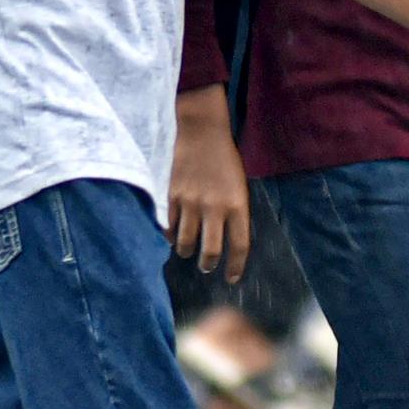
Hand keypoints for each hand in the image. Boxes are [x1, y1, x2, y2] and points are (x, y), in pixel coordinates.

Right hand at [169, 89, 250, 277]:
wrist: (200, 131)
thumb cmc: (224, 158)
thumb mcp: (239, 185)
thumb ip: (234, 211)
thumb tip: (226, 239)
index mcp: (238, 204)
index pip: (240, 246)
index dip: (236, 267)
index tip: (232, 278)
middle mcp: (215, 207)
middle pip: (210, 251)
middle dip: (208, 264)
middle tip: (207, 267)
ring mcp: (191, 203)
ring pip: (185, 242)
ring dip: (186, 251)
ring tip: (187, 251)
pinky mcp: (172, 196)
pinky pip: (169, 225)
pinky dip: (170, 234)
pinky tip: (172, 235)